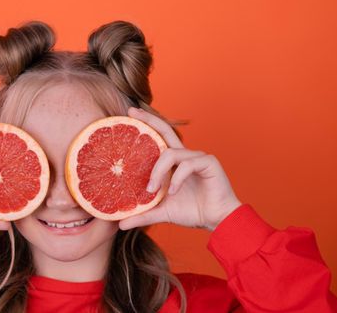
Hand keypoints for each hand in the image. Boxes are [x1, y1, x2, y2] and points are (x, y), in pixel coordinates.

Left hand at [119, 107, 241, 231]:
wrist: (217, 221)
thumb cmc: (192, 211)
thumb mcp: (161, 212)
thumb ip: (142, 214)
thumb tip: (120, 224)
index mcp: (173, 162)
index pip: (158, 138)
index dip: (146, 124)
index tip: (129, 114)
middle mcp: (184, 155)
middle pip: (165, 130)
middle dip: (148, 120)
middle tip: (132, 113)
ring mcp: (197, 157)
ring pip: (170, 153)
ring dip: (157, 171)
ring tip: (152, 189)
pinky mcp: (209, 162)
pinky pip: (187, 165)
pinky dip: (178, 178)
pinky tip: (175, 192)